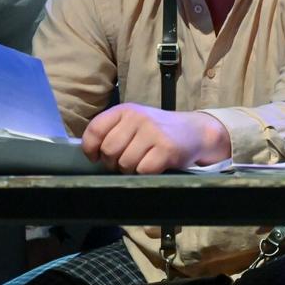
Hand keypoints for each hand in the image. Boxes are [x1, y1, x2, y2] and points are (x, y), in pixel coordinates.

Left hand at [81, 104, 229, 173]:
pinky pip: (143, 170)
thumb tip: (91, 155)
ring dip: (130, 170)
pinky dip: (145, 173)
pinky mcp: (166, 149)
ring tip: (141, 162)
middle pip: (108, 150)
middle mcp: (138, 118)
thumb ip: (112, 132)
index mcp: (125, 110)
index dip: (90, 149)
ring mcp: (153, 132)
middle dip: (113, 163)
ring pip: (125, 163)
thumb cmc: (157, 130)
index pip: (95, 130)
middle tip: (124, 162)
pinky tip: (153, 166)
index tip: (96, 157)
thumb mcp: (133, 123)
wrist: (194, 131)